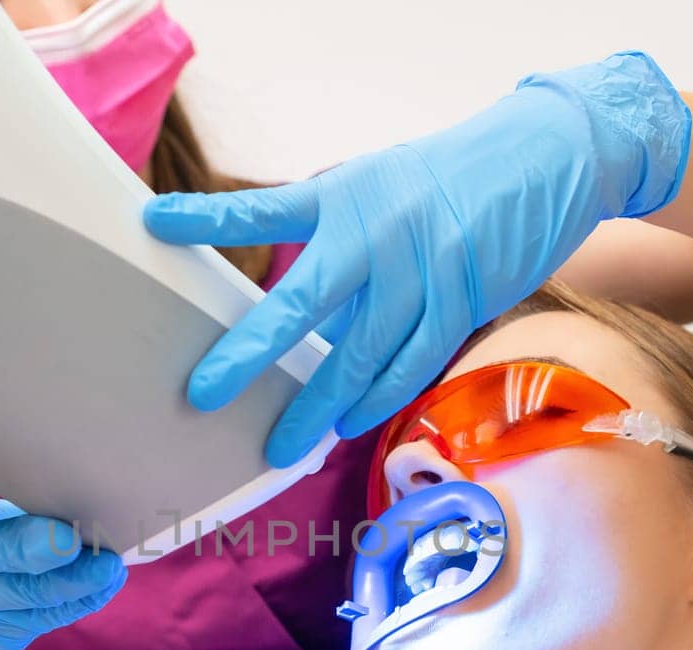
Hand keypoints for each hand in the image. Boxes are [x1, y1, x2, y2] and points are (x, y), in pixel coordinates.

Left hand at [143, 51, 690, 467]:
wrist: (539, 161)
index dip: (208, 217)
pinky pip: (410, 365)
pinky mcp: (460, 302)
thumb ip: (333, 242)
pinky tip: (350, 423)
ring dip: (317, 406)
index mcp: (343, 197)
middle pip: (301, 304)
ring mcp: (420, 272)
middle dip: (250, 355)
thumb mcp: (377, 190)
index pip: (264, 208)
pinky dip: (378, 399)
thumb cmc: (444, 181)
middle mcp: (375, 234)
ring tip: (281, 445)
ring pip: (359, 356)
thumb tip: (296, 316)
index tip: (153, 223)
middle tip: (206, 394)